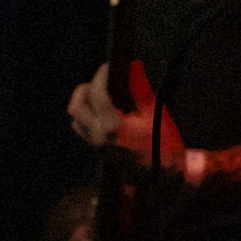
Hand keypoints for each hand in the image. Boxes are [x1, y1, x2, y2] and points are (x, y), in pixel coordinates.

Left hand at [68, 62, 186, 168]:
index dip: (101, 76)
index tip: (108, 67)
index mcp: (114, 127)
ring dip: (83, 103)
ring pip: (76, 118)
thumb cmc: (163, 144)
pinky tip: (101, 111)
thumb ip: (140, 88)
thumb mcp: (155, 113)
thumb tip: (133, 65)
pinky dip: (86, 115)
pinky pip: (81, 129)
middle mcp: (99, 137)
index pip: (97, 94)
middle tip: (100, 81)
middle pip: (77, 106)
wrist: (164, 175)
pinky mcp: (97, 151)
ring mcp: (96, 146)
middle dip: (85, 89)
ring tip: (99, 95)